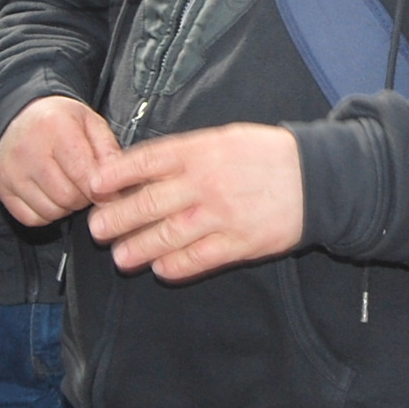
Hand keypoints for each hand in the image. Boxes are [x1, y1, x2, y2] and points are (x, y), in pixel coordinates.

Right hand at [0, 96, 121, 227]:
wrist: (21, 116)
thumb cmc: (60, 121)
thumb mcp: (90, 123)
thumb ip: (109, 150)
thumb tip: (121, 184)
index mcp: (55, 127)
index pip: (84, 174)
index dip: (102, 190)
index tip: (109, 191)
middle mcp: (28, 149)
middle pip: (68, 197)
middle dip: (84, 197)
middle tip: (86, 185)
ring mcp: (11, 172)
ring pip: (52, 211)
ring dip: (67, 206)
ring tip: (68, 186)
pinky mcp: (3, 189)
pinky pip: (32, 219)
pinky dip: (47, 214)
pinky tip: (50, 194)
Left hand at [84, 124, 304, 281]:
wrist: (315, 178)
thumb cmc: (265, 155)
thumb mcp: (224, 138)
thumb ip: (185, 153)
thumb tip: (142, 169)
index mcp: (201, 151)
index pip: (147, 161)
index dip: (115, 175)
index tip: (93, 185)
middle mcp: (206, 183)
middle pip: (149, 203)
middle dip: (117, 218)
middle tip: (97, 229)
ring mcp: (222, 216)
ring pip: (168, 235)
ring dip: (139, 248)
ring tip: (121, 257)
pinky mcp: (239, 243)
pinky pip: (198, 258)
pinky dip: (175, 266)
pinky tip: (160, 268)